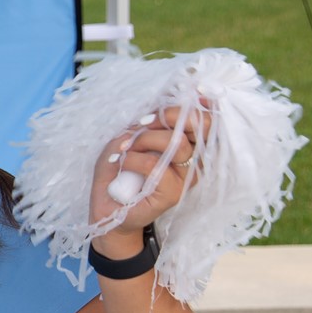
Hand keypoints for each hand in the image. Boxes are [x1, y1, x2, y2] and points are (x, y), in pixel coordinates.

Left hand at [90, 106, 203, 236]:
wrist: (108, 207)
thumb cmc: (117, 171)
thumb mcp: (126, 139)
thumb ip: (144, 125)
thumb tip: (156, 112)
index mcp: (185, 144)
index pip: (203, 120)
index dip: (191, 107)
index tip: (167, 105)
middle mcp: (192, 159)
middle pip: (197, 125)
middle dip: (166, 117)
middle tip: (141, 124)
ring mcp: (186, 176)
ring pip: (176, 143)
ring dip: (143, 139)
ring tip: (125, 149)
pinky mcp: (174, 192)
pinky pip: (155, 165)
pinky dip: (133, 159)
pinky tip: (121, 163)